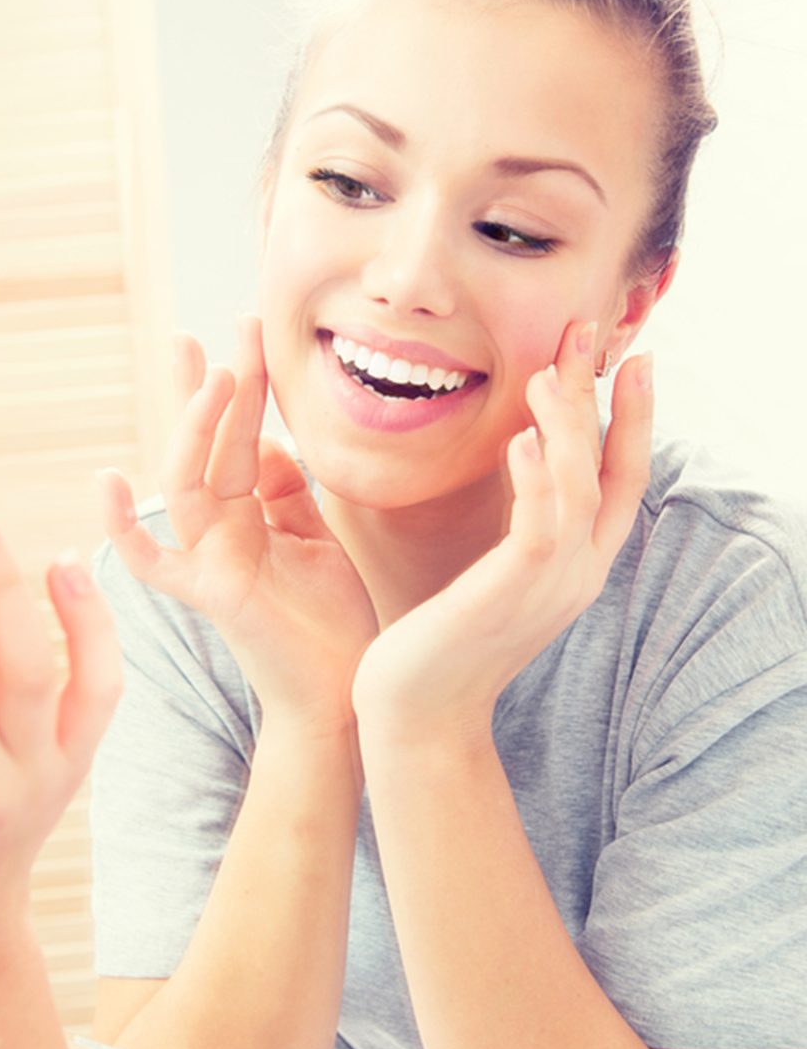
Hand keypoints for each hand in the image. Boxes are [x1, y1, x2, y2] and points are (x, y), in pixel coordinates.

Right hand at [98, 316, 376, 728]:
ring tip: (217, 374)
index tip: (243, 333)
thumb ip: (287, 493)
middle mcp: (219, 531)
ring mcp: (209, 558)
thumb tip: (269, 443)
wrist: (345, 693)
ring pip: (186, 481)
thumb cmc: (331, 623)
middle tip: (221, 328)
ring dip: (196, 427)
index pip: (235, 437)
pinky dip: (125, 528)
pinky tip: (106, 481)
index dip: (238, 387)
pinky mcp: (210, 593)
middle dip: (212, 386)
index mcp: (246, 515)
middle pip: (205, 445)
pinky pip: (153, 561)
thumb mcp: (315, 540)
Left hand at [352, 322, 652, 745]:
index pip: (619, 481)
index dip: (630, 419)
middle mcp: (577, 573)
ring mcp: (551, 586)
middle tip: (590, 333)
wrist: (417, 715)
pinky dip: (537, 477)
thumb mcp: (490, 576)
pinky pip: (540, 524)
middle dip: (604, 399)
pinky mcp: (511, 593)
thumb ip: (514, 526)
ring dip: (567, 425)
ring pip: (580, 487)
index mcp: (572, 566)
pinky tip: (519, 438)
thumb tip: (517, 463)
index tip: (626, 359)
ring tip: (546, 373)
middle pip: (610, 470)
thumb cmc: (440, 643)